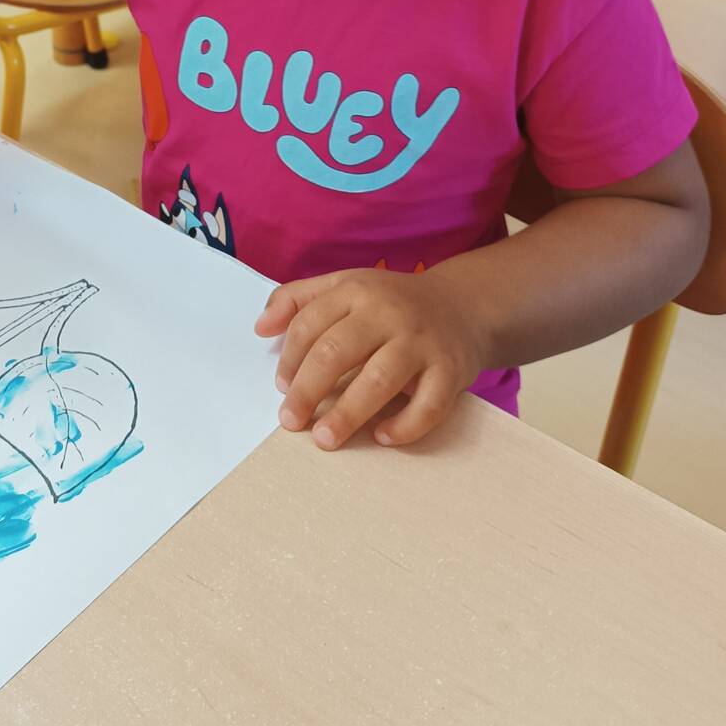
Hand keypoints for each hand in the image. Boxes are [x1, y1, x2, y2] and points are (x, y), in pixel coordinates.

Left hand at [256, 266, 488, 449]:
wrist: (465, 305)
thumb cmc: (393, 303)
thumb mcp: (346, 286)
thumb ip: (298, 299)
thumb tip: (260, 328)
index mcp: (356, 290)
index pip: (309, 324)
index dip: (289, 359)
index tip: (281, 387)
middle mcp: (388, 313)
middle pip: (336, 352)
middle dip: (307, 390)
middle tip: (291, 421)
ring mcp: (421, 342)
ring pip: (378, 379)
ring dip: (347, 413)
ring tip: (324, 439)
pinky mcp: (451, 370)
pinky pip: (428, 405)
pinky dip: (404, 425)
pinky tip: (382, 437)